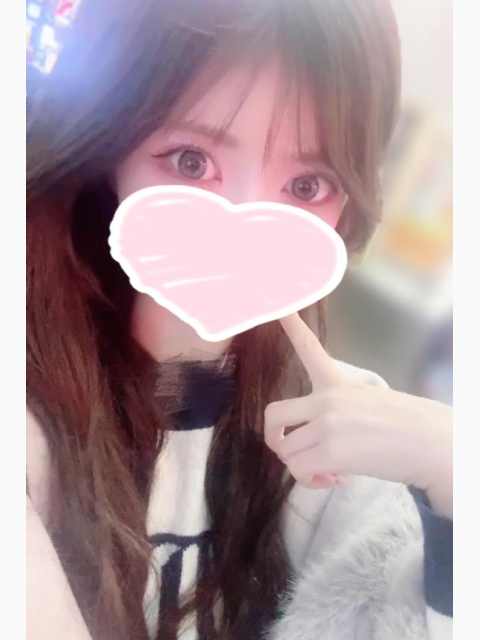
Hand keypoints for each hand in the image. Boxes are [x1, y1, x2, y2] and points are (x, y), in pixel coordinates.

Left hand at [264, 313, 452, 517]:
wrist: (430, 443)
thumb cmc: (405, 426)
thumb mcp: (368, 402)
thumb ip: (336, 415)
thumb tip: (319, 450)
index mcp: (337, 382)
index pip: (308, 349)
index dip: (290, 327)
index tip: (278, 309)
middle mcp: (326, 399)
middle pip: (273, 415)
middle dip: (274, 437)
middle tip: (290, 450)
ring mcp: (326, 424)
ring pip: (286, 451)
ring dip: (301, 467)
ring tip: (326, 472)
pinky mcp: (330, 451)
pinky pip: (298, 471)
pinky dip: (310, 481)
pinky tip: (333, 480)